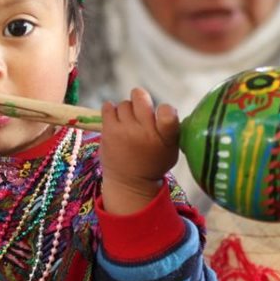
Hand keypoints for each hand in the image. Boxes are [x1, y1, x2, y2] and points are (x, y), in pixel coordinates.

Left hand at [99, 88, 179, 214]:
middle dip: (141, 101)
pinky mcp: (109, 131)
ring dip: (126, 110)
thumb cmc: (153, 162)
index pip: (168, 112)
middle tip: (140, 112)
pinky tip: (116, 119)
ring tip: (128, 123)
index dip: (165, 108)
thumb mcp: (171, 149)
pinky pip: (108, 107)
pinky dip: (111, 109)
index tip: (162, 113)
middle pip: (141, 98)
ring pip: (124, 103)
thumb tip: (167, 108)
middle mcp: (144, 132)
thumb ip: (171, 128)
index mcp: (164, 137)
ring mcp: (125, 131)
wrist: (129, 182)